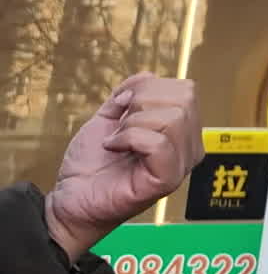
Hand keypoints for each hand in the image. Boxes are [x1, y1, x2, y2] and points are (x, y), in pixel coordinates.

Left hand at [44, 73, 203, 262]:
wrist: (71, 197)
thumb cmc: (91, 165)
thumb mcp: (110, 118)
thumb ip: (130, 95)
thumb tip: (148, 76)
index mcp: (183, 132)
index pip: (186, 90)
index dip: (148, 88)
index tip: (122, 108)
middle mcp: (190, 148)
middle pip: (184, 99)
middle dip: (141, 103)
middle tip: (120, 126)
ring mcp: (181, 165)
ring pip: (172, 118)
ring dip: (132, 124)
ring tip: (116, 141)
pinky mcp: (167, 180)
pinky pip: (158, 143)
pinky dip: (128, 138)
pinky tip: (114, 148)